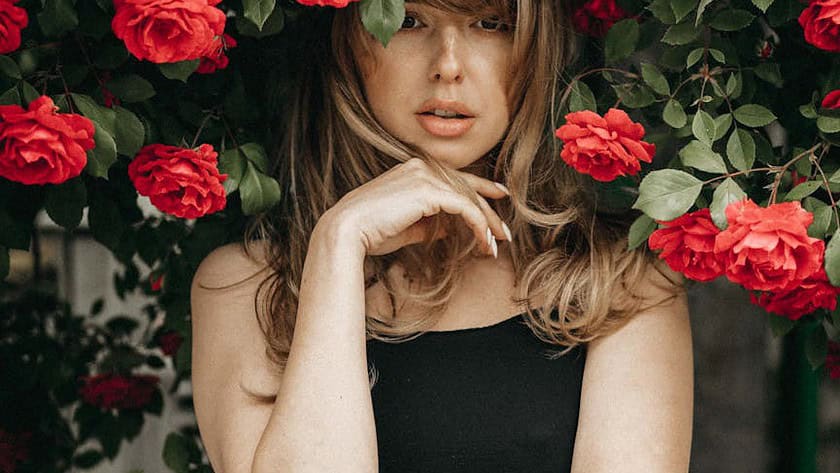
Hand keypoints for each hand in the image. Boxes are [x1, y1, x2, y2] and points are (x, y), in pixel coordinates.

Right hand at [318, 158, 510, 257]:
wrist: (348, 231)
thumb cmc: (372, 232)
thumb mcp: (409, 227)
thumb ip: (431, 223)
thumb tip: (451, 227)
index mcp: (414, 170)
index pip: (455, 176)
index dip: (481, 186)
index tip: (501, 194)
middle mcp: (421, 167)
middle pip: (466, 187)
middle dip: (489, 212)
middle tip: (504, 233)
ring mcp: (425, 176)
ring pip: (469, 198)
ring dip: (486, 224)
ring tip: (495, 245)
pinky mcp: (429, 191)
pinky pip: (464, 208)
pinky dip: (478, 226)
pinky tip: (483, 242)